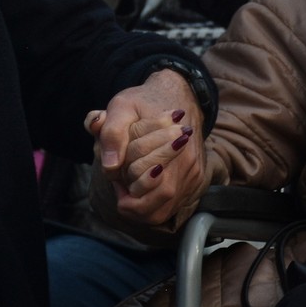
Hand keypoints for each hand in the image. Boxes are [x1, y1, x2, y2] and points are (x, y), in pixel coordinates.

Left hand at [88, 69, 204, 225]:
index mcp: (174, 143)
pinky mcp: (194, 180)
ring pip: (164, 210)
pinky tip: (141, 186)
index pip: (147, 179)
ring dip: (141, 204)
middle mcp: (188, 162)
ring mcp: (193, 173)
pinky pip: (170, 206)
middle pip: (160, 197)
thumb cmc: (144, 102)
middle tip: (121, 181)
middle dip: (133, 196)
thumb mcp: (122, 107)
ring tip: (129, 186)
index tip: (114, 170)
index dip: (123, 182)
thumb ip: (111, 133)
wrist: (177, 96)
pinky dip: (150, 203)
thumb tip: (111, 166)